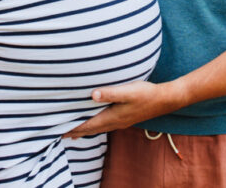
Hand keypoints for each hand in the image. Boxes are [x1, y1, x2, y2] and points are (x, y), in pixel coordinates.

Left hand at [64, 81, 183, 137]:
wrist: (165, 100)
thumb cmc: (146, 94)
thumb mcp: (128, 91)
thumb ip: (110, 93)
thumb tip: (93, 95)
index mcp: (113, 117)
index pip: (88, 125)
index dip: (74, 128)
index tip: (60, 130)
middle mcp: (115, 122)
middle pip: (91, 129)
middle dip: (76, 132)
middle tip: (61, 133)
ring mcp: (121, 121)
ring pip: (98, 128)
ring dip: (85, 130)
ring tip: (74, 132)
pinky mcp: (126, 118)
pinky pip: (105, 125)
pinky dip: (96, 126)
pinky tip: (97, 122)